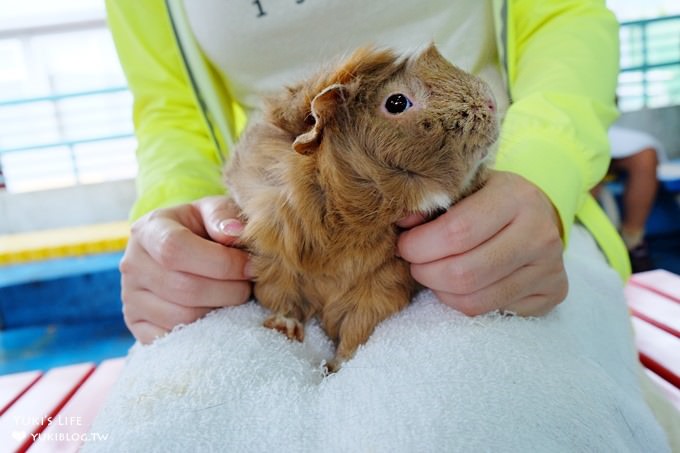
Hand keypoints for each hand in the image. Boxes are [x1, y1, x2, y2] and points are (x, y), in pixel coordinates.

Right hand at [119, 196, 251, 343]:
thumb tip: (234, 233)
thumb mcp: (213, 211)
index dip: (220, 262)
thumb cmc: (203, 229)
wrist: (179, 253)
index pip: (175, 248)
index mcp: (149, 230)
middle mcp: (132, 264)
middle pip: (184, 288)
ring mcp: (131, 299)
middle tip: (248, 285)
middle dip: (229, 290)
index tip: (249, 266)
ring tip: (234, 297)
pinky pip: (173, 339)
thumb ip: (223, 216)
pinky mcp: (138, 326)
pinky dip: (203, 332)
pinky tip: (217, 314)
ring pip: (182, 317)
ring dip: (220, 312)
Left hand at [397, 170, 567, 315]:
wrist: (538, 212)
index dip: (420, 245)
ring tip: (433, 273)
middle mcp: (540, 234)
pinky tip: (459, 285)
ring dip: (440, 291)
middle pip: (464, 273)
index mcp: (516, 197)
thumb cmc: (490, 199)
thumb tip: (402, 224)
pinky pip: (490, 312)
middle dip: (426, 272)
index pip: (457, 232)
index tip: (405, 245)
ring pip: (474, 300)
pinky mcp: (552, 294)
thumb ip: (432, 204)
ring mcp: (550, 268)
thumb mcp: (464, 188)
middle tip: (415, 263)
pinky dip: (462, 303)